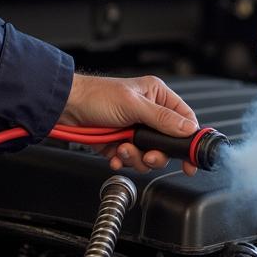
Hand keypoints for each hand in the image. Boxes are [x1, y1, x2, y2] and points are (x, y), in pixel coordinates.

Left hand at [58, 74, 199, 174]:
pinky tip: (114, 155)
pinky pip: (130, 160)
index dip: (189, 139)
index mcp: (157, 96)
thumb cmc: (96, 95)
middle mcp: (148, 113)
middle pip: (166, 143)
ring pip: (148, 155)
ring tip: (122, 149)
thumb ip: (162, 119)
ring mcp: (134, 130)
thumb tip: (187, 128)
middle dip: (156, 154)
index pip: (184, 119)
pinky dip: (122, 161)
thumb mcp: (133, 105)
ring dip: (135, 157)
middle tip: (148, 156)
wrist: (66, 108)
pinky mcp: (120, 143)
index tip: (191, 158)